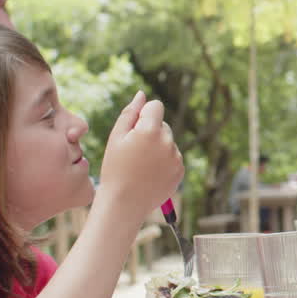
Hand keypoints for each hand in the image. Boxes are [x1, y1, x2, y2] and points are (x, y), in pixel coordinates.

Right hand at [97, 91, 184, 219]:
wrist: (125, 203)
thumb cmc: (115, 168)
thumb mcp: (116, 138)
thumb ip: (130, 113)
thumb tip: (142, 94)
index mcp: (150, 130)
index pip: (156, 106)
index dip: (143, 115)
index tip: (133, 130)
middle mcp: (168, 142)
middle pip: (162, 124)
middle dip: (150, 132)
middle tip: (133, 152)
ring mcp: (176, 157)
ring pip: (168, 141)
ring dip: (157, 147)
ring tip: (141, 165)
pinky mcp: (180, 170)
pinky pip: (173, 156)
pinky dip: (163, 161)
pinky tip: (150, 173)